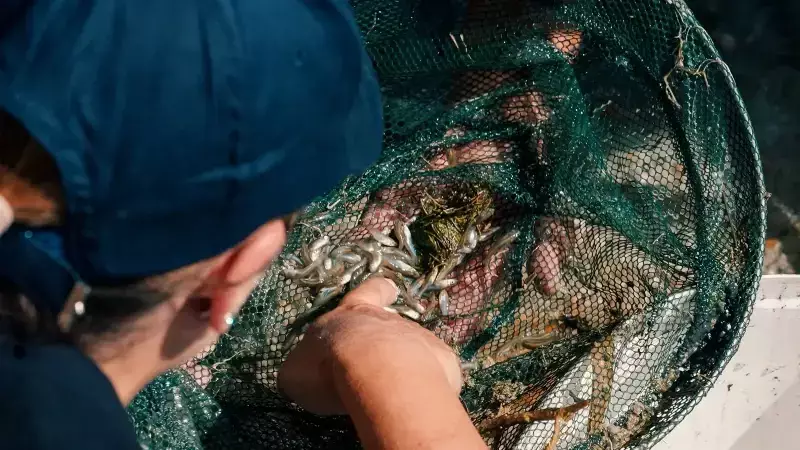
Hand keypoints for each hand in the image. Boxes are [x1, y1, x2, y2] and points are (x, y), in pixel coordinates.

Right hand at [278, 277, 461, 414]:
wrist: (378, 373)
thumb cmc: (329, 365)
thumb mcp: (297, 370)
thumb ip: (302, 368)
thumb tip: (301, 375)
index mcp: (352, 313)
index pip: (368, 291)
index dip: (377, 290)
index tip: (389, 288)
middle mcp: (389, 319)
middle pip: (392, 322)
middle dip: (388, 339)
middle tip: (379, 362)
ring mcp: (420, 337)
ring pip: (415, 347)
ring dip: (407, 363)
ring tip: (396, 388)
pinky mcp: (443, 362)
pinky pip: (437, 371)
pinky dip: (430, 383)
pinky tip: (419, 399)